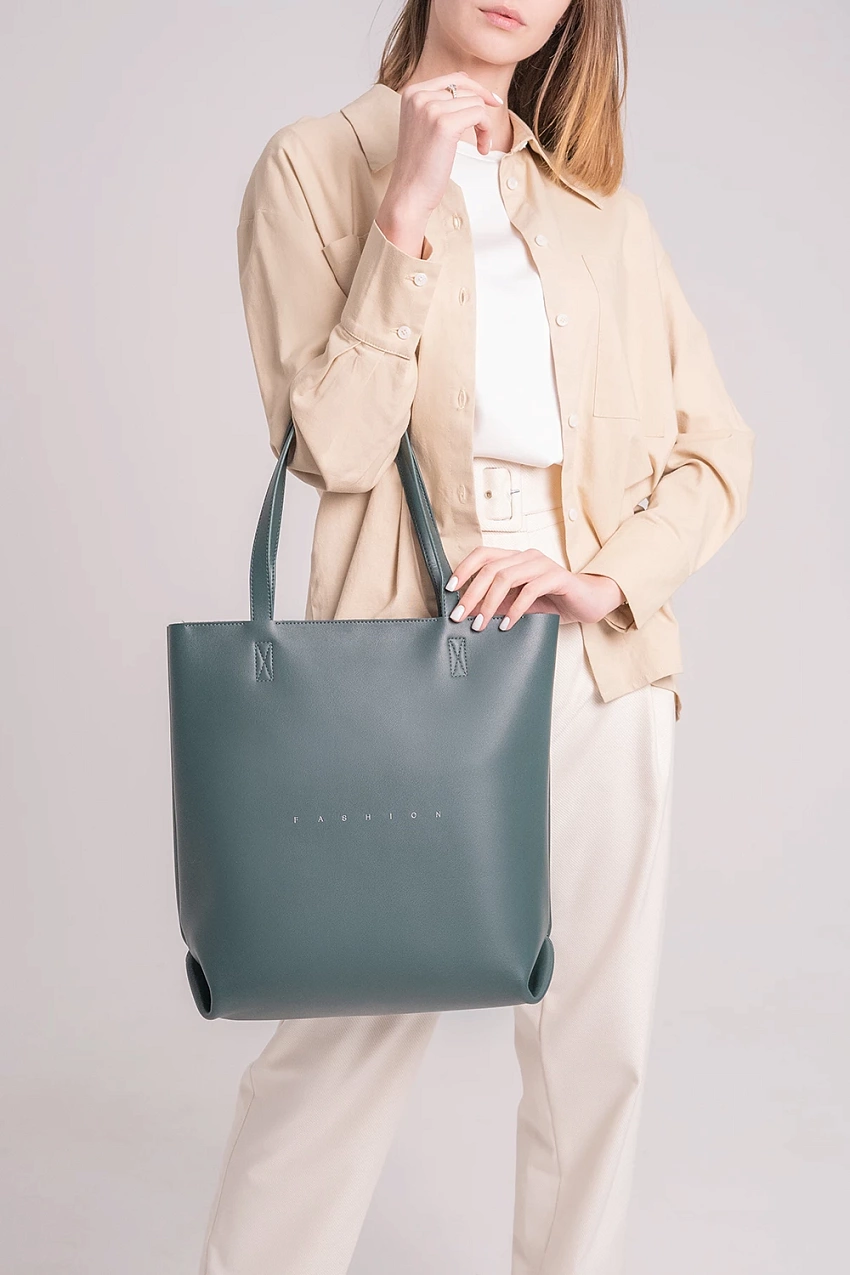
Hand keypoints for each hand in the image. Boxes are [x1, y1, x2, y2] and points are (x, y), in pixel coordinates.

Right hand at [375, 70, 503, 256]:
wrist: (409, 193)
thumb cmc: (420, 166)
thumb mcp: (425, 126)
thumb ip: (441, 105)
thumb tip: (474, 89)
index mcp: (412, 93)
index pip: (454, 78)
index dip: (476, 89)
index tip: (491, 103)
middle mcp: (418, 95)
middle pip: (467, 89)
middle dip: (483, 108)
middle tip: (488, 130)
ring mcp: (430, 108)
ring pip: (475, 102)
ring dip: (485, 125)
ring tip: (481, 145)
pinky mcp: (444, 124)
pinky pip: (479, 114)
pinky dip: (486, 131)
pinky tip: (482, 149)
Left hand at [445, 546, 625, 630]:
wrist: (590, 602)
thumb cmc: (554, 601)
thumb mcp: (519, 603)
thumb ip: (498, 603)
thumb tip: (469, 612)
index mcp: (516, 558)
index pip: (483, 554)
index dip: (464, 569)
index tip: (450, 589)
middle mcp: (527, 556)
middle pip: (490, 568)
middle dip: (472, 593)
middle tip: (461, 616)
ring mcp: (543, 565)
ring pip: (507, 577)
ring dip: (490, 602)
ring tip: (481, 624)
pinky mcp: (558, 577)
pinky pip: (531, 590)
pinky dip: (515, 608)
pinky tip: (507, 624)